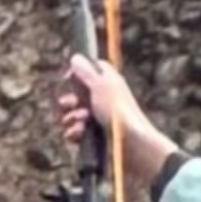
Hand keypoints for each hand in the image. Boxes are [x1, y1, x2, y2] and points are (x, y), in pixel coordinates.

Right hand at [58, 54, 173, 178]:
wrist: (132, 144)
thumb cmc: (119, 112)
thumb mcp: (101, 86)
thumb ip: (87, 72)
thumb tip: (75, 57)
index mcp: (109, 83)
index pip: (92, 71)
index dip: (79, 72)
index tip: (69, 77)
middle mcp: (104, 100)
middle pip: (78, 95)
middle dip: (70, 100)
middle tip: (70, 104)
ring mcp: (99, 119)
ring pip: (74, 115)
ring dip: (72, 117)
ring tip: (81, 122)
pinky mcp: (95, 138)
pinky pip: (76, 132)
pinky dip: (74, 132)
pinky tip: (79, 133)